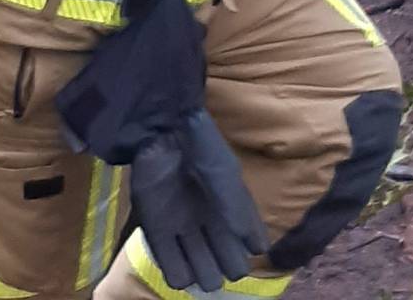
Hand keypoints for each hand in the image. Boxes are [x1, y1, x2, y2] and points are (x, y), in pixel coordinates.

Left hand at [129, 110, 272, 292]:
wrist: (162, 135)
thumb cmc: (200, 152)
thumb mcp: (226, 176)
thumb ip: (237, 209)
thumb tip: (254, 249)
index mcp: (233, 212)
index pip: (251, 248)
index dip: (249, 253)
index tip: (247, 245)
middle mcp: (212, 226)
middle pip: (227, 266)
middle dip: (226, 269)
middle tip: (219, 256)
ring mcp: (184, 231)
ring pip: (201, 273)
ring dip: (203, 277)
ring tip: (199, 264)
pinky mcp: (158, 233)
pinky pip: (172, 269)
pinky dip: (179, 276)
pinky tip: (181, 267)